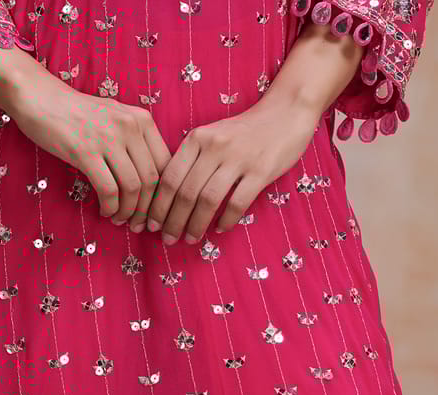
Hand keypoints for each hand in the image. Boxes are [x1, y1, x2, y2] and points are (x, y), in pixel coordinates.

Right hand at [4, 64, 171, 222]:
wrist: (40, 98)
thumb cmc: (78, 114)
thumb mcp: (116, 119)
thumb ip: (136, 143)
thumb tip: (150, 185)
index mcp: (142, 119)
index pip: (166, 165)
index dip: (163, 195)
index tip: (155, 212)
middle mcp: (130, 126)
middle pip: (151, 180)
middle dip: (147, 210)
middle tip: (139, 224)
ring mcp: (108, 138)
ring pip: (132, 188)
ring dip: (128, 212)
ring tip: (120, 219)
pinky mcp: (85, 151)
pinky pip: (108, 190)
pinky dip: (110, 207)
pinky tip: (105, 211)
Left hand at [145, 102, 318, 244]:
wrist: (286, 112)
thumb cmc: (243, 131)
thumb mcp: (211, 136)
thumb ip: (191, 160)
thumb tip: (169, 198)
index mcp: (197, 138)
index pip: (170, 177)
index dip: (158, 205)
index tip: (151, 224)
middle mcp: (214, 147)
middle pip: (186, 192)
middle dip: (173, 221)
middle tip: (168, 239)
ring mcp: (238, 159)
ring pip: (208, 200)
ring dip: (196, 225)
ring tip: (190, 239)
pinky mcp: (261, 171)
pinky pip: (238, 203)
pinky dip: (226, 220)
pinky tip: (219, 230)